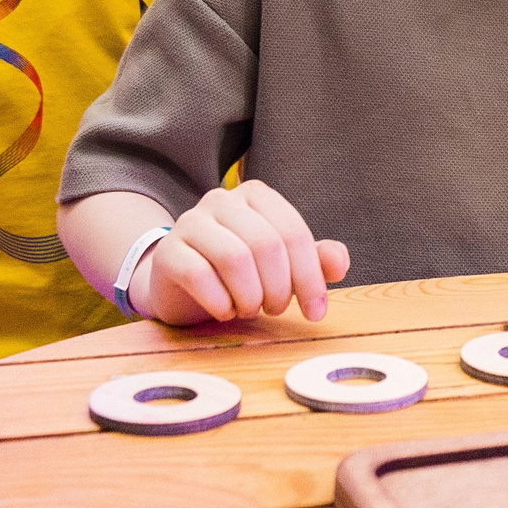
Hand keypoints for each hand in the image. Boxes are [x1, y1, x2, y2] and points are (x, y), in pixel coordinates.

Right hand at [140, 181, 349, 322]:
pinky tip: (225, 311)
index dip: (310, 276)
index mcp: (255, 195)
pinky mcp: (168, 252)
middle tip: (277, 310)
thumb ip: (314, 260)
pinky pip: (200, 276)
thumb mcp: (282, 266)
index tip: (316, 312)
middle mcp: (221, 200)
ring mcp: (190, 222)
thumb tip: (339, 262)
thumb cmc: (239, 272)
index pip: (293, 232)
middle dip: (280, 288)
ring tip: (250, 310)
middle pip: (265, 245)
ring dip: (250, 296)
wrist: (181, 284)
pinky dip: (221, 303)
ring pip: (234, 258)